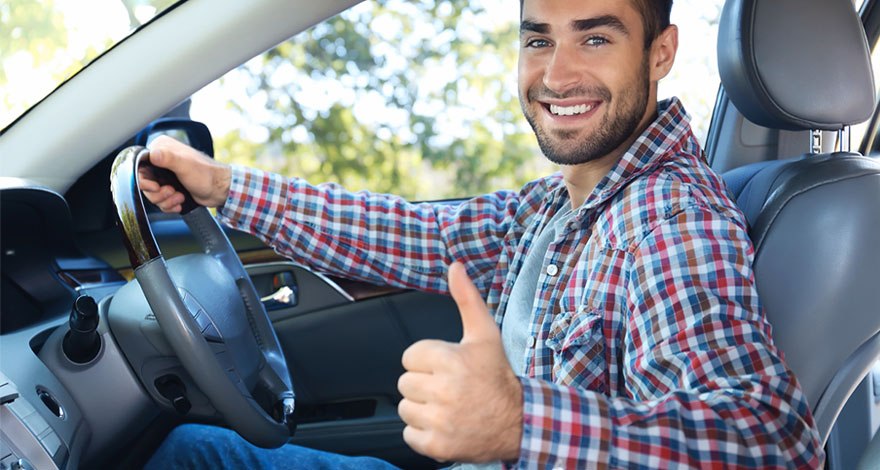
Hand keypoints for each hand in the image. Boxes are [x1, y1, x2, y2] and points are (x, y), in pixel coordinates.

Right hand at [138, 135, 230, 211]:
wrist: (219, 190)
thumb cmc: (207, 175)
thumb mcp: (185, 165)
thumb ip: (169, 158)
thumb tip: (153, 154)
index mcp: (161, 149)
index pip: (139, 165)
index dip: (145, 180)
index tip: (156, 187)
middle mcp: (161, 160)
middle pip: (145, 182)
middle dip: (158, 193)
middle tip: (172, 192)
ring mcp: (165, 175)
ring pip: (152, 194)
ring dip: (165, 200)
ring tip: (179, 197)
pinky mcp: (170, 187)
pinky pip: (160, 200)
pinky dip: (169, 205)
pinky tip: (180, 202)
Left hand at [397, 262, 522, 462]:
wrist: (519, 421)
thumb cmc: (498, 376)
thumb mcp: (485, 333)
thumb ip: (466, 298)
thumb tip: (455, 267)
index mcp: (451, 360)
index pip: (410, 356)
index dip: (428, 361)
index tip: (449, 367)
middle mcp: (445, 391)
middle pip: (405, 383)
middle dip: (424, 384)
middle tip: (450, 387)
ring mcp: (441, 421)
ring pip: (405, 408)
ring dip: (422, 408)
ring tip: (447, 405)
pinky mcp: (437, 445)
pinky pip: (409, 435)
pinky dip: (423, 433)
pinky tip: (445, 424)